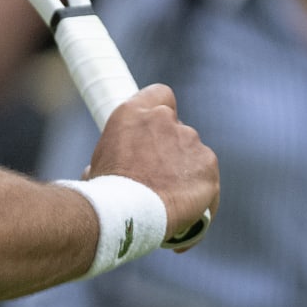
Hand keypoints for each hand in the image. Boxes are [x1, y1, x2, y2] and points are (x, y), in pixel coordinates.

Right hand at [86, 84, 217, 248]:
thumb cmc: (105, 192)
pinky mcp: (208, 164)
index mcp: (132, 112)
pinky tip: (188, 208)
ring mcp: (189, 139)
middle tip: (160, 175)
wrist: (125, 212)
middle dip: (172, 149)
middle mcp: (163, 119)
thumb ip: (117, 154)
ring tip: (172, 198)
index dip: (162, 110)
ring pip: (193, 154)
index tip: (158, 129)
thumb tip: (115, 168)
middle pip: (178, 129)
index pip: (160, 94)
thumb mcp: (98, 162)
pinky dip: (200, 190)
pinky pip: (207, 176)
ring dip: (186, 170)